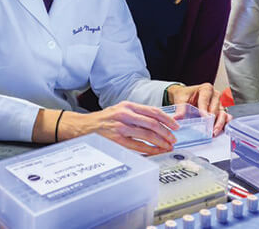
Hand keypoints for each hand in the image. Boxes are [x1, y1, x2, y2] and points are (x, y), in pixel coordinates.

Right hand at [59, 101, 179, 154]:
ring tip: (167, 146)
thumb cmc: (103, 120)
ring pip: (147, 135)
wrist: (83, 127)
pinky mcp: (117, 140)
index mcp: (128, 105)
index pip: (153, 111)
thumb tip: (157, 122)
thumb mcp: (120, 110)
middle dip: (166, 133)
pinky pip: (138, 146)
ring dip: (161, 142)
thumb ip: (136, 114)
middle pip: (152, 123)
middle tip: (173, 139)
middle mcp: (125, 114)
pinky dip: (150, 149)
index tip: (175, 126)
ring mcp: (120, 127)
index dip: (167, 119)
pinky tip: (156, 152)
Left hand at [166, 83, 231, 135]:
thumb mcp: (181, 99)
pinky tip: (221, 130)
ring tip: (214, 132)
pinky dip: (224, 124)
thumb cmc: (185, 95)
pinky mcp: (220, 112)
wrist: (185, 97)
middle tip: (209, 128)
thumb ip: (180, 108)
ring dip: (219, 123)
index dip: (205, 108)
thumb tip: (177, 117)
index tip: (204, 117)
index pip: (206, 99)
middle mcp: (215, 95)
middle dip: (213, 118)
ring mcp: (219, 104)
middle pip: (216, 107)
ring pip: (222, 113)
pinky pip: (225, 118)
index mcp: (206, 89)